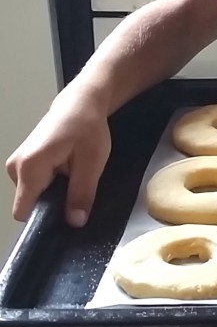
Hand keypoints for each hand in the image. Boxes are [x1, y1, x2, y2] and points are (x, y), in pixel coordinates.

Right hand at [5, 90, 110, 226]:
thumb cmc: (87, 128)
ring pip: (34, 195)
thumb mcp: (92, 162)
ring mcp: (16, 165)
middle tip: (78, 194)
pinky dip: (51, 184)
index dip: (45, 219)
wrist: (80, 103)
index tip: (66, 218)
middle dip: (54, 204)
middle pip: (30, 203)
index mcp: (29, 168)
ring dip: (54, 193)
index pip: (24, 210)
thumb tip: (75, 223)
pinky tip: (67, 174)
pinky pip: (35, 185)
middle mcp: (15, 168)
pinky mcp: (23, 163)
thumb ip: (82, 193)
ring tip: (74, 178)